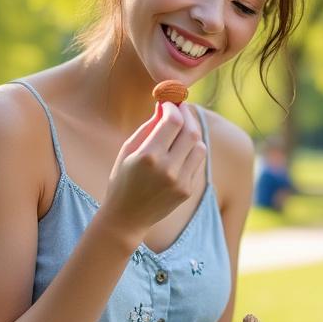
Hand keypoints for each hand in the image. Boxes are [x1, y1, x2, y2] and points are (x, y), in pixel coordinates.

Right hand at [96, 102, 206, 244]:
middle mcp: (167, 169)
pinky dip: (191, 151)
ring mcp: (180, 181)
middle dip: (187, 116)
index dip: (174, 108)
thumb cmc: (122, 179)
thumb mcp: (128, 150)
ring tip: (180, 131)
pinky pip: (197, 162)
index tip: (169, 103)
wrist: (126, 217)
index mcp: (148, 157)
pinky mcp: (187, 190)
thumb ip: (148, 127)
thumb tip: (165, 107)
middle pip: (191, 132)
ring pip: (200, 146)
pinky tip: (180, 150)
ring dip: (192, 134)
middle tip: (181, 109)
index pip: (173, 122)